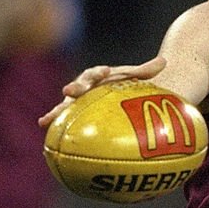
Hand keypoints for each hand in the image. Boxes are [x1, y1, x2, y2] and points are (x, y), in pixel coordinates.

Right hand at [38, 55, 165, 127]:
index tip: (103, 73)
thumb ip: (146, 70)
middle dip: (73, 90)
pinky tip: (48, 146)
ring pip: (66, 108)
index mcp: (97, 76)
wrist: (117, 91)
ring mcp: (77, 103)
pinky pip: (65, 125)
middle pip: (77, 89)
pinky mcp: (74, 117)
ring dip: (56, 114)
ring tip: (44, 122)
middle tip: (69, 91)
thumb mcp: (136, 77)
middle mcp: (84, 88)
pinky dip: (57, 132)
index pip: (94, 74)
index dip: (95, 74)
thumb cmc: (127, 83)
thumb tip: (164, 62)